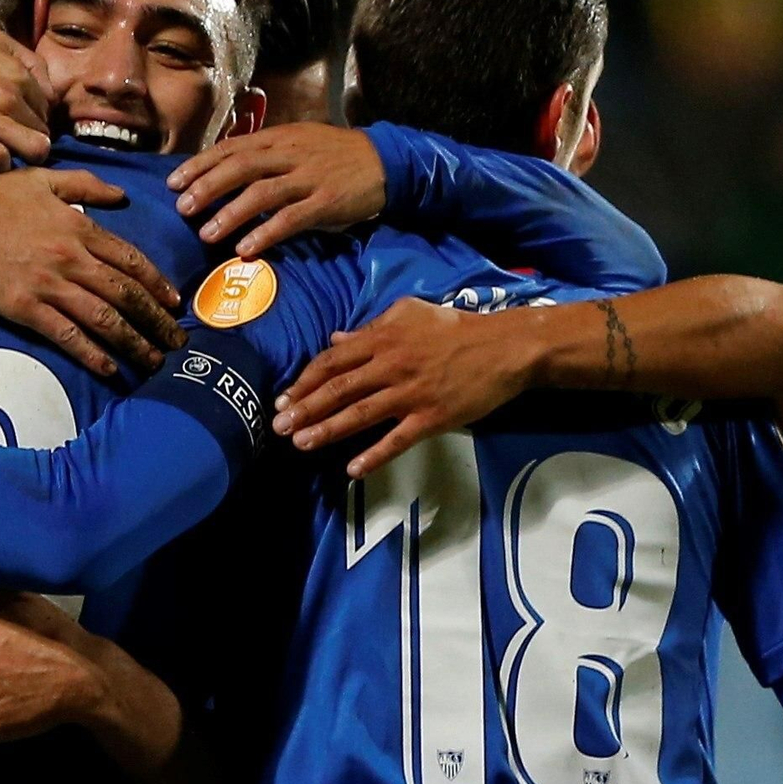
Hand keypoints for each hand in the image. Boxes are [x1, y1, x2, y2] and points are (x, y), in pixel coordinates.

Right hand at [0, 31, 53, 171]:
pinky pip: (2, 162)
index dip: (37, 118)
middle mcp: (10, 97)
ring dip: (24, 156)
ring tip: (9, 153)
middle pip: (44, 132)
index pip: (48, 109)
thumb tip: (49, 90)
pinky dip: (0, 165)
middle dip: (32, 138)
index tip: (23, 123)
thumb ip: (28, 59)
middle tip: (13, 140)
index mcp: (18, 74)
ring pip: (35, 150)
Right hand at [0, 168, 184, 374]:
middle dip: (156, 321)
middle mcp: (73, 259)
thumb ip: (87, 185)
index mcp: (81, 229)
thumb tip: (122, 194)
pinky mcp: (27, 308)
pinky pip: (68, 335)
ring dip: (134, 343)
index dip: (158, 285)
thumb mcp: (45, 180)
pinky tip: (109, 369)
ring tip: (154, 361)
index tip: (175, 303)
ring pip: (104, 319)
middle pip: (126, 295)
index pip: (132, 261)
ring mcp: (51, 286)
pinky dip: (92, 353)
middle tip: (177, 341)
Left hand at [167, 122, 384, 257]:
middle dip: (207, 187)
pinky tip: (246, 248)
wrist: (384, 160)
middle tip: (182, 208)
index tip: (173, 183)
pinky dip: (266, 233)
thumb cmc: (333, 154)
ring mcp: (307, 178)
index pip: (230, 149)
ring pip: (261, 193)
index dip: (199, 165)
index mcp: (277, 138)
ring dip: (230, 214)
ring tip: (206, 234)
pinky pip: (291, 219)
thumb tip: (222, 168)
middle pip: (239, 167)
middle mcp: (288, 154)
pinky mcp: (325, 202)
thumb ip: (263, 153)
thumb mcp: (296, 142)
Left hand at [272, 299, 544, 477]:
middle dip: (304, 409)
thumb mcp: (409, 314)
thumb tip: (335, 340)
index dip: (305, 381)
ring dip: (327, 430)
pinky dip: (374, 455)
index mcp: (382, 339)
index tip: (284, 398)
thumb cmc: (454, 328)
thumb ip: (370, 328)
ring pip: (360, 414)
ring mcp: (411, 393)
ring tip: (301, 443)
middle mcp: (390, 366)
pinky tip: (353, 469)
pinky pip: (398, 440)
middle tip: (278, 426)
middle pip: (338, 389)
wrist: (504, 347)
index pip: (332, 361)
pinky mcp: (432, 417)